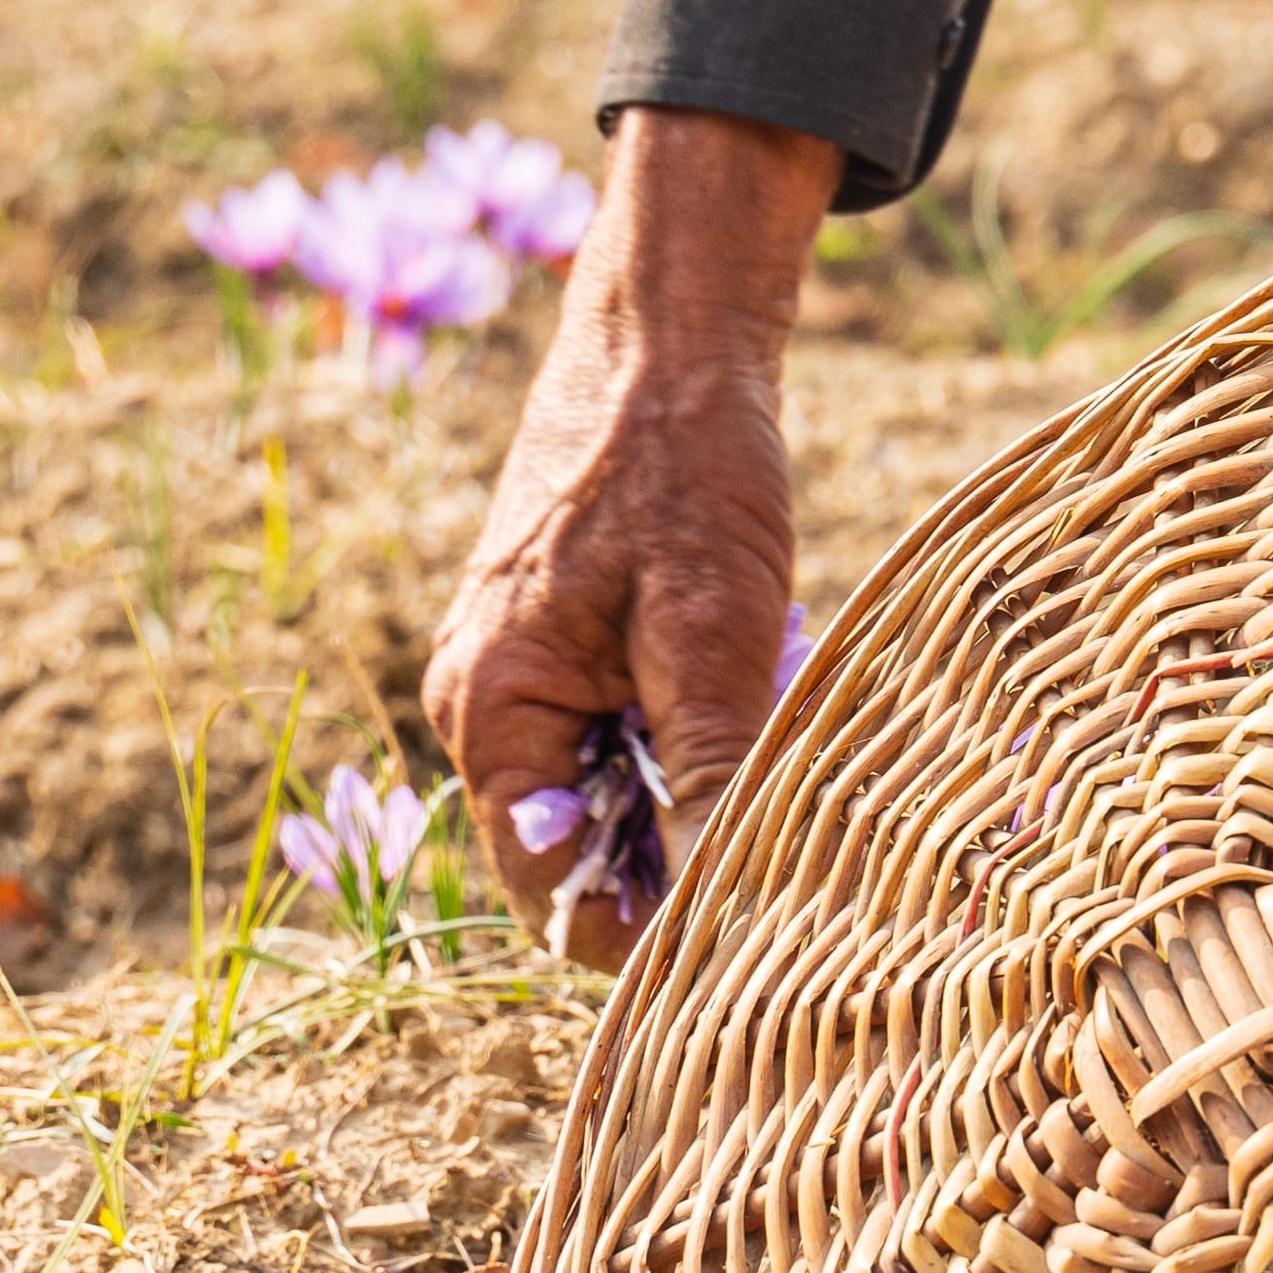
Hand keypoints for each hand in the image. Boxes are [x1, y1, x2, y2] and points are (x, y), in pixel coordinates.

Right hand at [422, 105, 843, 967]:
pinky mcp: (571, 646)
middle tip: (783, 794)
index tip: (751, 930)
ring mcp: (526, 677)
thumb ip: (710, 760)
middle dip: (686, 844)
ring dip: (701, 779)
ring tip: (768, 704)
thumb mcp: (713, 620)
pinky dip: (699, 726)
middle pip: (585, 851)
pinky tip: (757, 672)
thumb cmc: (681, 464)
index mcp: (492, 713)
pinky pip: (634, 731)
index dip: (647, 933)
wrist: (664, 339)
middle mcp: (489, 709)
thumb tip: (728, 893)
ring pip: (620, 790)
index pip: (553, 894)